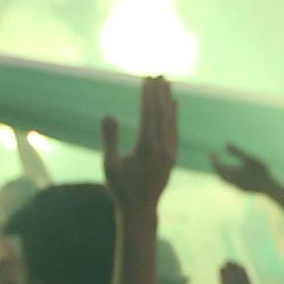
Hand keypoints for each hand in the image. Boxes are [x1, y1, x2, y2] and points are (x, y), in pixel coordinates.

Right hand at [101, 77, 178, 218]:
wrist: (140, 210)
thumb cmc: (121, 189)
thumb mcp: (110, 165)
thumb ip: (110, 139)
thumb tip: (108, 115)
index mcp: (147, 147)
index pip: (149, 113)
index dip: (148, 94)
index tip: (147, 78)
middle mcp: (162, 147)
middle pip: (162, 112)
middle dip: (160, 92)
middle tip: (159, 73)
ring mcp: (170, 152)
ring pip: (171, 120)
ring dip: (169, 100)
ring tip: (168, 83)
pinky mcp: (172, 157)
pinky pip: (175, 130)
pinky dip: (174, 115)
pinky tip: (174, 106)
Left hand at [209, 145, 277, 196]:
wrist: (268, 188)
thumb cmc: (260, 172)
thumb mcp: (249, 159)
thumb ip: (238, 152)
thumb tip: (225, 144)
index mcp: (230, 173)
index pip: (217, 165)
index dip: (213, 158)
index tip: (211, 151)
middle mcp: (230, 181)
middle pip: (218, 172)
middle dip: (215, 164)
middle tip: (213, 157)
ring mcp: (235, 187)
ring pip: (223, 179)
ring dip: (220, 171)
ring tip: (219, 165)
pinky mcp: (240, 190)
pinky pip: (229, 183)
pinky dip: (226, 176)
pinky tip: (230, 174)